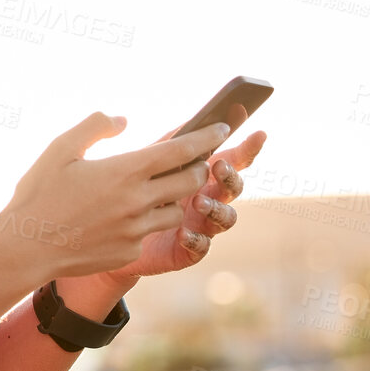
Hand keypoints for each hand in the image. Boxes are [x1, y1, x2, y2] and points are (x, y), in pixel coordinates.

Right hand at [0, 112, 227, 283]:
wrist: (26, 248)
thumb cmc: (39, 194)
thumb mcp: (60, 148)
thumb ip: (95, 127)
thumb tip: (123, 121)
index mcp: (125, 170)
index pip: (182, 149)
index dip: (207, 136)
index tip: (223, 127)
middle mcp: (138, 201)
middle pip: (190, 179)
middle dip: (198, 166)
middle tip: (192, 158)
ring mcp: (137, 230)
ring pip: (175, 208)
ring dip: (174, 196)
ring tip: (158, 188)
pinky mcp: (130, 252)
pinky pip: (150, 232)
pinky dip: (145, 221)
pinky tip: (122, 218)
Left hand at [85, 129, 264, 283]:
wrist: (111, 232)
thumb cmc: (134, 190)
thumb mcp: (150, 162)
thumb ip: (172, 142)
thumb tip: (193, 120)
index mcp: (202, 175)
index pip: (233, 159)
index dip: (248, 148)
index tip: (258, 134)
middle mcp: (208, 199)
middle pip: (233, 188)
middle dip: (230, 177)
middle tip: (217, 167)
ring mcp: (201, 225)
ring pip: (226, 218)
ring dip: (217, 208)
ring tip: (198, 202)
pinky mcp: (187, 250)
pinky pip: (202, 247)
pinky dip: (196, 239)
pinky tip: (183, 233)